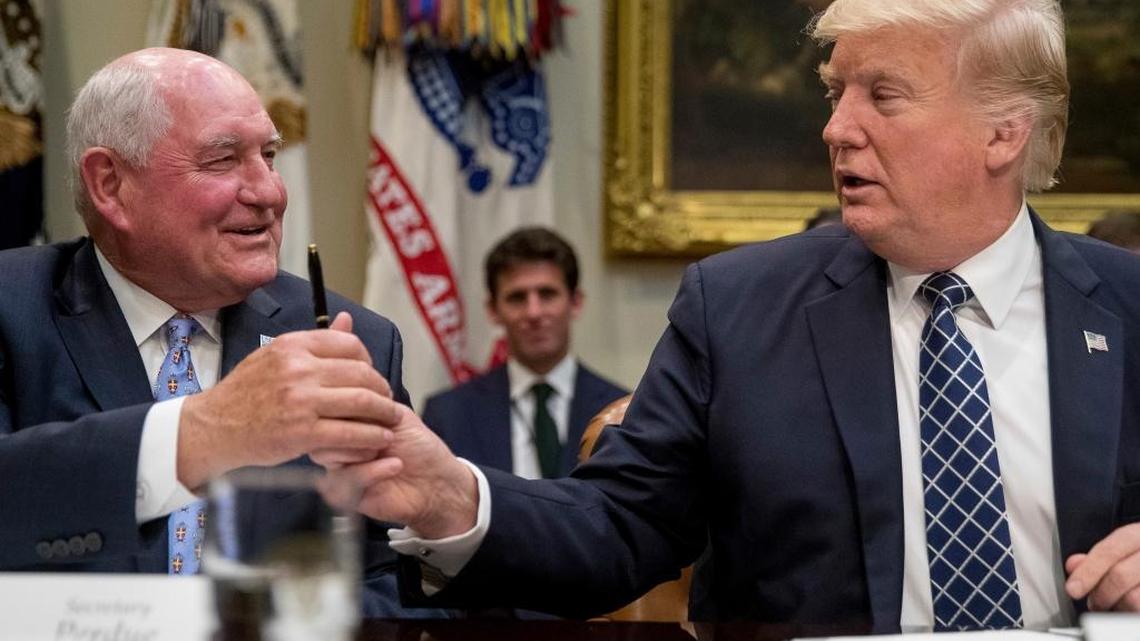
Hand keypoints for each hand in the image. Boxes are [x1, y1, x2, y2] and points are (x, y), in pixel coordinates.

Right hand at [176, 312, 394, 489]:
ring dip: (384, 413)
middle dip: (383, 389)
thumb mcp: (275, 355)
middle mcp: (298, 369)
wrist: (212, 427)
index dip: (369, 360)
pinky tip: (379, 440)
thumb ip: (314, 342)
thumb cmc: (246, 393)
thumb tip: (347, 318)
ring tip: (391, 420)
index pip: (350, 345)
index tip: (372, 375)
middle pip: (362, 373)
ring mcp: (301, 401)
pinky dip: (372, 437)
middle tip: (388, 400)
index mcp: (293, 346)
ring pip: (362, 402)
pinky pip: (350, 433)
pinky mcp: (302, 433)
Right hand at [317, 404, 478, 538]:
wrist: (437, 483)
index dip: (345, 406)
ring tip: (387, 448)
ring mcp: (342, 470)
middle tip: (381, 431)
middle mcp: (343, 446)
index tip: (369, 407)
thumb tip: (349, 392)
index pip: (330, 410)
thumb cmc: (421, 450)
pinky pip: (344, 479)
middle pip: (320, 432)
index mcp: (352, 425)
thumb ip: (373, 403)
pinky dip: (371, 470)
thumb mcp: (399, 417)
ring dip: (360, 448)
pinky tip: (393, 466)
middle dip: (350, 427)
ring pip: (326, 455)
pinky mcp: (347, 494)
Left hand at [1065, 523, 1139, 610]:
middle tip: (1093, 602)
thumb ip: (1101, 555)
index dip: (1088, 571)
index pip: (1111, 550)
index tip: (1073, 589)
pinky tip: (1128, 609)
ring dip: (1118, 607)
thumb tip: (1074, 565)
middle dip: (1100, 594)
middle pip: (1121, 576)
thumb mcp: (1126, 545)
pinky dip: (1131, 613)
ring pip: (1135, 599)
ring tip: (1113, 606)